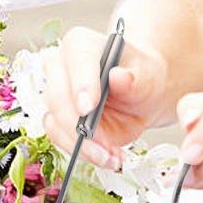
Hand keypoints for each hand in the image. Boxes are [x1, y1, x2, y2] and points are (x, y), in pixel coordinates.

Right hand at [41, 25, 169, 166]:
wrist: (141, 95)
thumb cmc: (142, 77)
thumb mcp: (147, 75)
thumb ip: (135, 78)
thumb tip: (118, 77)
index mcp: (81, 44)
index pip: (76, 61)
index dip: (81, 85)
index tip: (88, 108)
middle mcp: (61, 67)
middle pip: (57, 95)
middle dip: (78, 125)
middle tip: (103, 144)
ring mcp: (56, 94)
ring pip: (55, 121)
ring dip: (81, 145)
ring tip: (111, 156)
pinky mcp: (58, 120)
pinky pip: (60, 139)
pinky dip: (82, 152)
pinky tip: (107, 157)